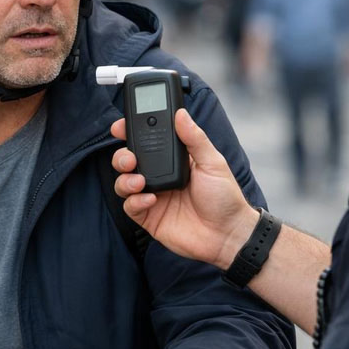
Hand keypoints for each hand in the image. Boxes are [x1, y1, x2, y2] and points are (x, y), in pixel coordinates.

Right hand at [111, 109, 259, 269]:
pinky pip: (130, 207)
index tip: (120, 126)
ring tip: (139, 181)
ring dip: (125, 179)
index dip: (131, 132)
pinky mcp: (149, 217)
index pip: (147, 141)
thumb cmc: (225, 198)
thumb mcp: (213, 162)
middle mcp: (160, 176)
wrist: (228, 235)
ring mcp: (153, 197)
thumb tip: (181, 113)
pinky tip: (150, 200)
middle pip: (129, 161)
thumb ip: (195, 138)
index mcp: (174, 160)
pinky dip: (135, 201)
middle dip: (122, 156)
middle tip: (129, 158)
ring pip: (124, 182)